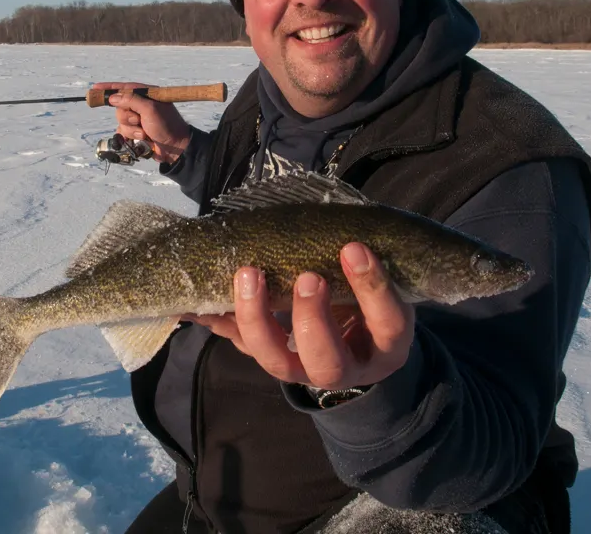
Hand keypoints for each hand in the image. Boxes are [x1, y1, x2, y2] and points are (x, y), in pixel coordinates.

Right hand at [91, 81, 192, 164]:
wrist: (175, 148)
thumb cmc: (167, 125)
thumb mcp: (150, 109)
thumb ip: (130, 100)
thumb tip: (113, 97)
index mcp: (147, 94)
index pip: (124, 88)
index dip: (109, 88)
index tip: (95, 88)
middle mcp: (142, 105)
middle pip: (120, 107)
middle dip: (127, 117)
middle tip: (139, 121)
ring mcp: (139, 119)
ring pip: (121, 121)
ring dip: (131, 129)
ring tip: (145, 134)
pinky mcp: (136, 132)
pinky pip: (122, 132)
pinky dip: (129, 136)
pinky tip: (140, 139)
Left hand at [184, 242, 414, 390]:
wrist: (357, 339)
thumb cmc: (372, 299)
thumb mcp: (386, 280)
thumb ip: (366, 258)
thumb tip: (341, 220)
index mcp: (385, 345)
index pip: (387, 323)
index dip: (372, 289)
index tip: (353, 248)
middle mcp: (346, 367)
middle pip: (327, 360)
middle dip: (311, 319)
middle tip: (306, 277)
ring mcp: (303, 370)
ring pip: (278, 362)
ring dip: (257, 318)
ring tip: (248, 275)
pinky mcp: (271, 358)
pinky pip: (243, 345)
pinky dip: (221, 321)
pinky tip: (202, 300)